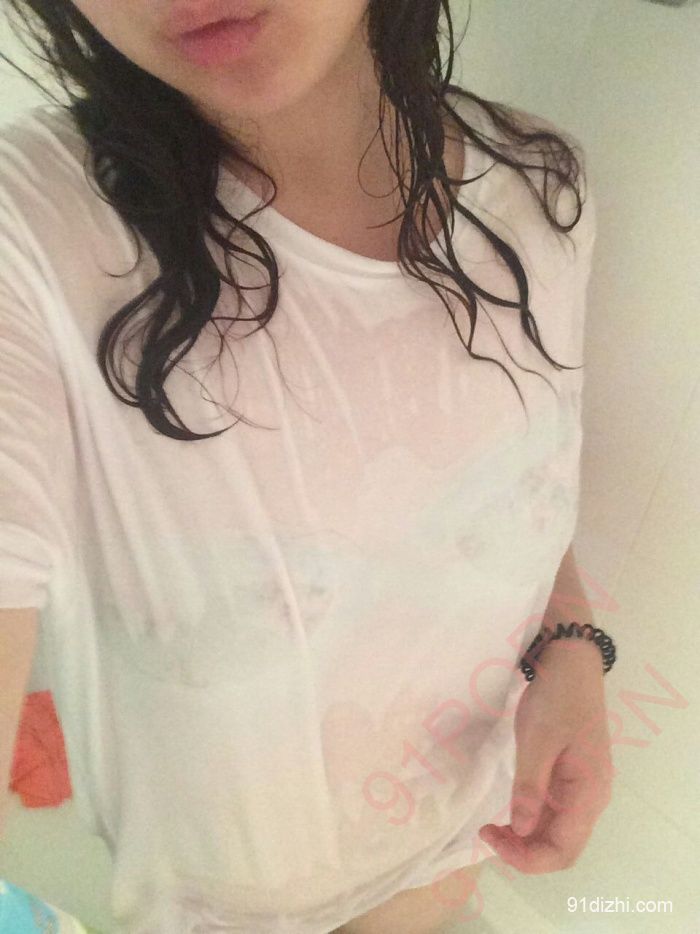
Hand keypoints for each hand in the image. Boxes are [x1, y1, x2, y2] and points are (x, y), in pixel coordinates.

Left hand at [478, 639, 613, 872]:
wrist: (572, 661)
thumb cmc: (557, 698)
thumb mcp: (538, 740)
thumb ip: (530, 787)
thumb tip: (521, 831)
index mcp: (589, 794)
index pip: (563, 851)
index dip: (527, 859)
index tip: (491, 841)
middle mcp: (591, 798)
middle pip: (561, 846)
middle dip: (524, 851)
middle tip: (487, 833)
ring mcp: (582, 788)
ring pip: (556, 831)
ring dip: (526, 836)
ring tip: (493, 825)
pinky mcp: (571, 776)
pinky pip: (553, 810)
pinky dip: (530, 817)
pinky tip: (509, 809)